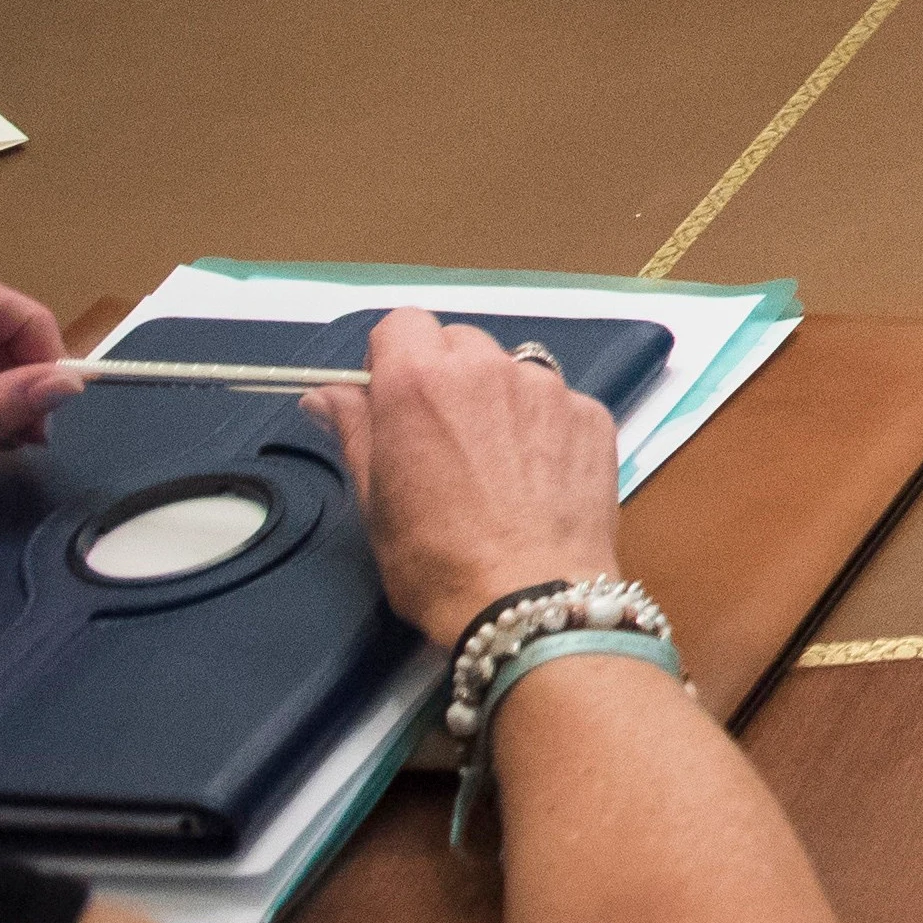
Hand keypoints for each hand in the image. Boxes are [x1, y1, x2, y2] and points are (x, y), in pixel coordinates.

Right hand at [317, 308, 622, 645]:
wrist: (530, 597)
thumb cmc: (436, 560)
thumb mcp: (374, 499)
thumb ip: (355, 430)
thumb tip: (329, 394)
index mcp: (420, 382)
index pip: (401, 324)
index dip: (391, 357)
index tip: (390, 396)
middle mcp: (488, 369)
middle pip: (458, 342)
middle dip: (444, 375)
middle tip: (440, 435)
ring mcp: (549, 389)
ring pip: (512, 368)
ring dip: (496, 397)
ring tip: (494, 461)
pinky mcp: (592, 414)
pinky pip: (558, 401)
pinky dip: (543, 424)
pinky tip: (537, 476)